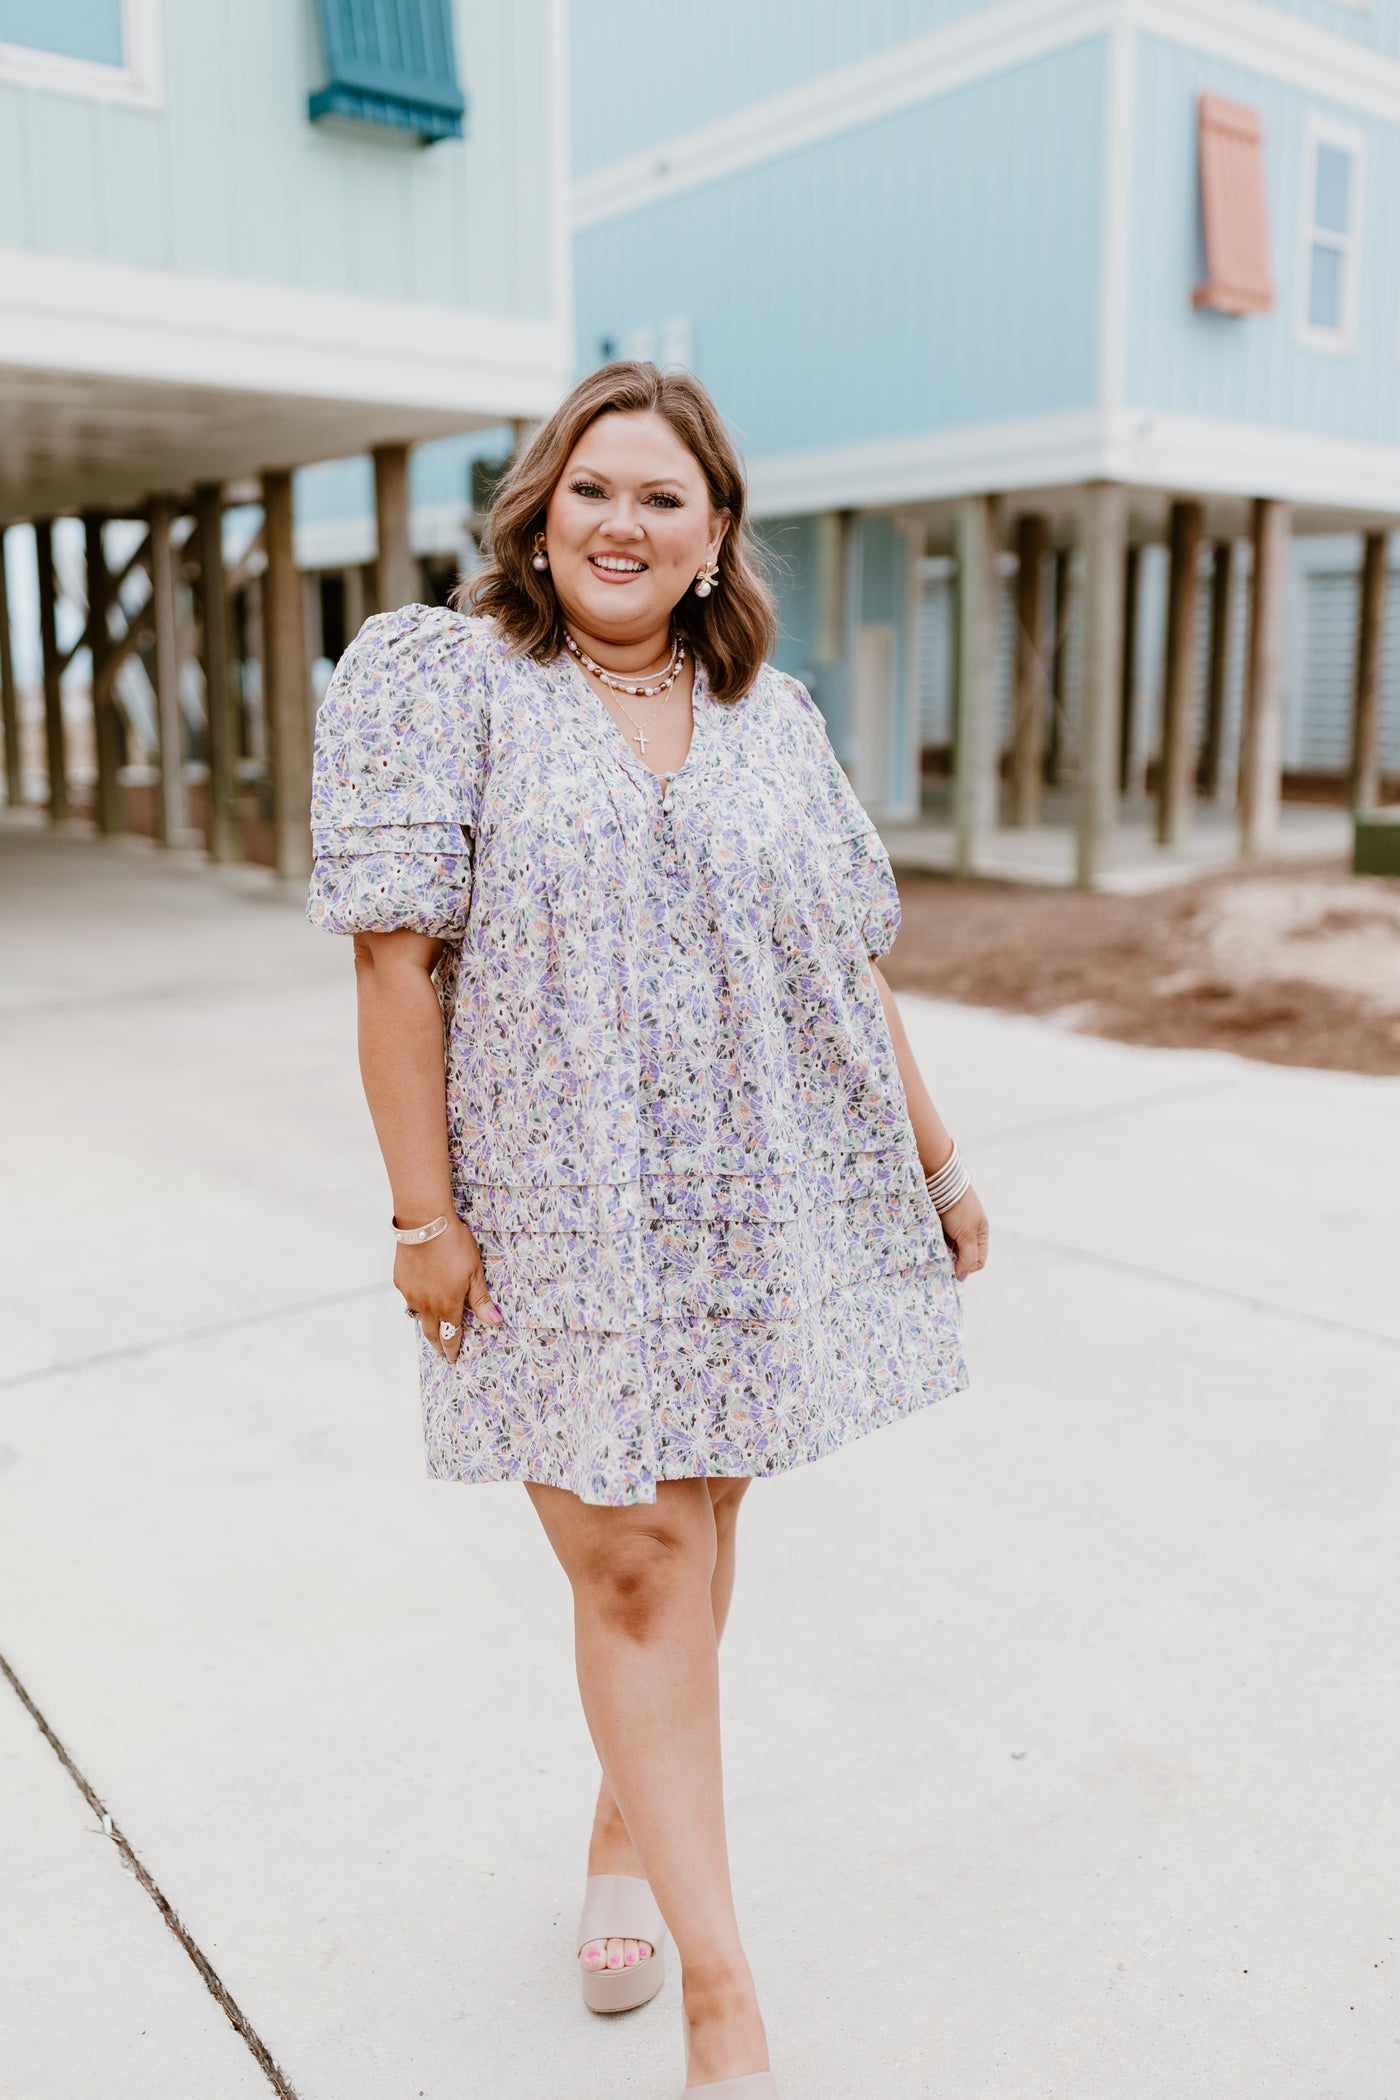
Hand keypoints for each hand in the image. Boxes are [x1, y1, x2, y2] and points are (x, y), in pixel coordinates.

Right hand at [395, 1214, 501, 1363]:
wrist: (424, 1223)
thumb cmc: (453, 1244)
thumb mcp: (474, 1272)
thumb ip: (481, 1299)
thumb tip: (494, 1322)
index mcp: (447, 1305)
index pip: (449, 1336)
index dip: (452, 1349)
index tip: (452, 1359)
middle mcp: (426, 1305)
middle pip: (431, 1333)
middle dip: (437, 1345)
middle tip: (442, 1353)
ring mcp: (411, 1293)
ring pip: (418, 1316)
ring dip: (426, 1324)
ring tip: (433, 1327)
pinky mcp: (400, 1280)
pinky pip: (409, 1298)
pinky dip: (417, 1302)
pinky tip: (422, 1295)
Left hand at [940, 1186, 988, 1281]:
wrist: (940, 1181)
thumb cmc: (958, 1208)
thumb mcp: (967, 1234)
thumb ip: (967, 1257)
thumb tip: (962, 1278)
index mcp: (980, 1234)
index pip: (978, 1261)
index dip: (967, 1267)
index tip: (954, 1267)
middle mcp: (967, 1232)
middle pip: (961, 1257)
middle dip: (951, 1262)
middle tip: (939, 1263)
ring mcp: (952, 1227)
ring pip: (946, 1250)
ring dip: (940, 1254)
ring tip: (931, 1253)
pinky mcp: (937, 1223)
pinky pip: (935, 1241)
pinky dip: (932, 1245)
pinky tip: (925, 1245)